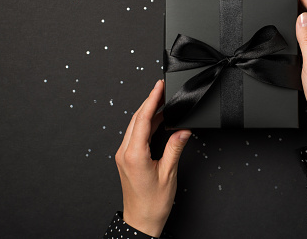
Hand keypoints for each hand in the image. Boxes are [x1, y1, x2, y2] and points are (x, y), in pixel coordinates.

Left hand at [115, 79, 191, 236]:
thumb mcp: (168, 173)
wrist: (140, 220)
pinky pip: (135, 135)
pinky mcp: (127, 158)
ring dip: (148, 112)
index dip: (152, 100)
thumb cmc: (153, 203)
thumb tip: (183, 130)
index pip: (143, 119)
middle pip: (136, 119)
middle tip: (162, 89)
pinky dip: (146, 124)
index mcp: (134, 154)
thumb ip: (175, 148)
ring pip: (135, 126)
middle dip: (150, 101)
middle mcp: (125, 152)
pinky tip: (157, 120)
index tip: (158, 87)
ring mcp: (124, 155)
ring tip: (162, 101)